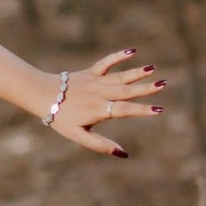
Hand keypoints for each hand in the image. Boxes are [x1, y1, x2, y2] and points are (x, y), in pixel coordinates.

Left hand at [47, 50, 165, 155]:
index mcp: (99, 110)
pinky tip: (132, 50)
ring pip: (120, 76)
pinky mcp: (90, 72)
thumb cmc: (60, 118)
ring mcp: (95, 81)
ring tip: (153, 68)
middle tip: (164, 84)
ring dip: (137, 72)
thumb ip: (100, 145)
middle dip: (146, 88)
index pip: (125, 110)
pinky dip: (118, 56)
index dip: (142, 110)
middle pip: (126, 91)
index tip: (158, 109)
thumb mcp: (79, 136)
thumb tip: (123, 154)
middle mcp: (99, 94)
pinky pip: (106, 62)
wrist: (42, 95)